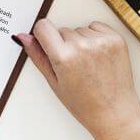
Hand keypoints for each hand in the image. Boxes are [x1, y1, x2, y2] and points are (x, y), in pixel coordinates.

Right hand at [18, 20, 139, 139]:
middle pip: (62, 30)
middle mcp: (82, 46)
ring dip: (81, 41)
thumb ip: (38, 56)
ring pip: (80, 29)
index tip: (47, 44)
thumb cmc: (84, 104)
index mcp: (64, 58)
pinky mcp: (116, 39)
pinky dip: (96, 38)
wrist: (114, 113)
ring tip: (88, 65)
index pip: (43, 26)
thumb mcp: (54, 83)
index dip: (42, 35)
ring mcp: (101, 42)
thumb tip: (23, 37)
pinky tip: (98, 57)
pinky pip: (97, 27)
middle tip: (73, 67)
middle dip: (64, 44)